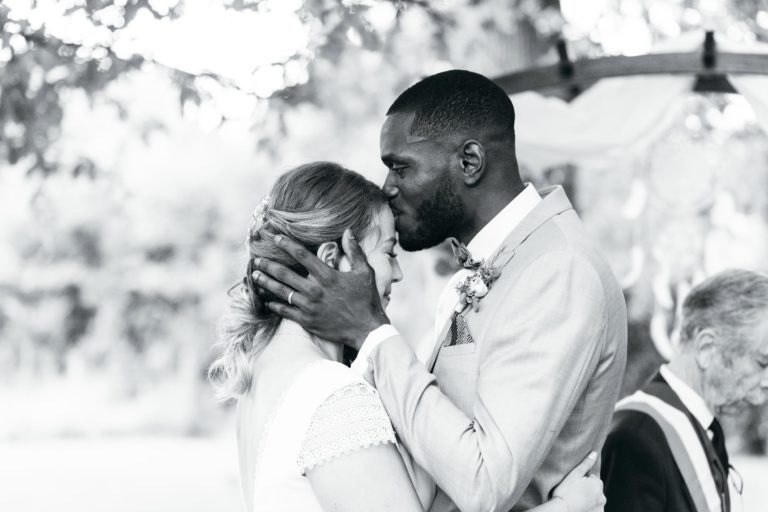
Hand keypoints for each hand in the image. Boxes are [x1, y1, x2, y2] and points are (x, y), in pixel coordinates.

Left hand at [251, 229, 388, 348]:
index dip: (286, 244)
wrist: (366, 329)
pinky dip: (273, 305)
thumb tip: (348, 232)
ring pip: (281, 292)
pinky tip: (266, 300)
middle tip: (257, 259)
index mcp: (327, 276)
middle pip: (285, 274)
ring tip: (255, 275)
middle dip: (268, 265)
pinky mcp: (307, 321)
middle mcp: (314, 290)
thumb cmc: (367, 300)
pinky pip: (284, 311)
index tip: (275, 237)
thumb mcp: (365, 272)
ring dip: (266, 282)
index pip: (301, 255)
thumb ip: (355, 251)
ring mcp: (309, 307)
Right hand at [551, 452, 605, 511]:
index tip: (574, 484)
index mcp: (598, 484)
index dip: (582, 480)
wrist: (562, 510)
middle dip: (587, 490)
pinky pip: (595, 509)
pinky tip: (580, 507)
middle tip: (574, 492)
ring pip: (594, 500)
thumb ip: (586, 464)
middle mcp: (602, 496)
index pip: (591, 478)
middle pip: (594, 490)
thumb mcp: (574, 474)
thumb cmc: (565, 491)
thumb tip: (594, 453)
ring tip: (576, 500)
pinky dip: (589, 508)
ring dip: (588, 500)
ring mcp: (600, 507)